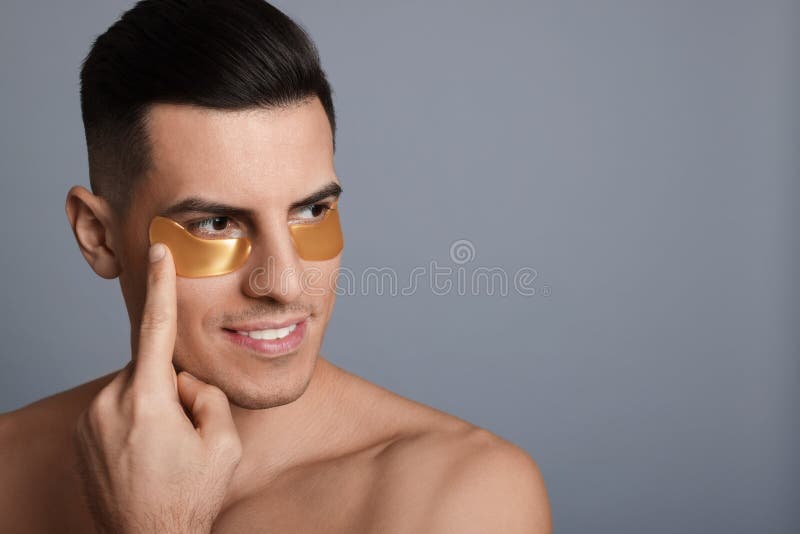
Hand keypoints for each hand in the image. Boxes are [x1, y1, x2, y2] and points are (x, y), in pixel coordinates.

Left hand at [72, 243, 241, 533]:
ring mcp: (90, 421)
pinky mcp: (81, 435)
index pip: (155, 330)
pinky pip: (116, 407)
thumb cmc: (189, 497)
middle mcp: (109, 405)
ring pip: (134, 389)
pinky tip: (146, 455)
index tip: (157, 252)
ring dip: (154, 406)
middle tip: (186, 432)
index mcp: (147, 403)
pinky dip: (134, 420)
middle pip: (150, 369)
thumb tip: (187, 380)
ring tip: (164, 450)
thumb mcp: (223, 445)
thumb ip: (209, 396)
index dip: (161, 287)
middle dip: (173, 386)